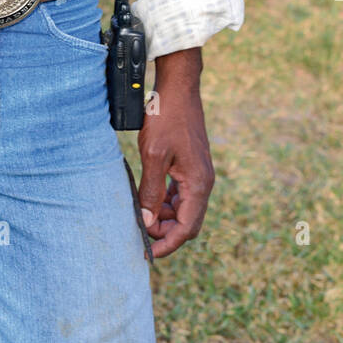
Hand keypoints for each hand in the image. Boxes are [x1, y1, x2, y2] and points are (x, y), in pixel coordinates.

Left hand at [137, 47, 214, 259]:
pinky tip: (148, 197)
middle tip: (140, 231)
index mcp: (198, 184)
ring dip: (164, 217)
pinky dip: (166, 201)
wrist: (178, 89)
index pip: (187, 228)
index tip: (148, 253)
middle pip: (187, 223)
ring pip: (183, 209)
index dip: (168, 244)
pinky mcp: (191, 166)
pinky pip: (180, 194)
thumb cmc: (166, 118)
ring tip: (140, 213)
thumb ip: (151, 191)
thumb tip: (147, 222)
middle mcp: (203, 182)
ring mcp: (198, 174)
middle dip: (165, 232)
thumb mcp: (154, 155)